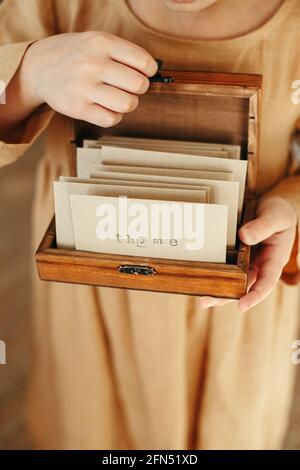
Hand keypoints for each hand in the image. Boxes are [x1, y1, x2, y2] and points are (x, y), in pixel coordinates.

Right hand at [20, 32, 157, 126]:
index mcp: (102, 43)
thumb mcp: (98, 42)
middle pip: (139, 85)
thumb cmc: (77, 55)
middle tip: (128, 86)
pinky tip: (106, 107)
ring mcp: (84, 87)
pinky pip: (111, 119)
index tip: (144, 73)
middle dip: (139, 88)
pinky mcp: (78, 108)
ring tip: (118, 97)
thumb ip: (125, 54)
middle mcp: (92, 64)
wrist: (39, 67)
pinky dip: (114, 116)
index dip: (150, 71)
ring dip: (128, 103)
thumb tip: (153, 74)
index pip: (144, 62)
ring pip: (127, 104)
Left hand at [197, 196, 296, 311]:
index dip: (255, 295)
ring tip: (199, 298)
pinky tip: (197, 278)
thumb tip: (244, 237)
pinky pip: (223, 267)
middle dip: (225, 297)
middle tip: (205, 302)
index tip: (242, 305)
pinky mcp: (233, 256)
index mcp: (274, 259)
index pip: (266, 282)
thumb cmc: (277, 212)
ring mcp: (244, 262)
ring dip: (215, 290)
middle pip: (242, 287)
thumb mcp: (276, 216)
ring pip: (230, 281)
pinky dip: (211, 273)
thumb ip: (263, 226)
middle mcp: (258, 265)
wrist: (268, 206)